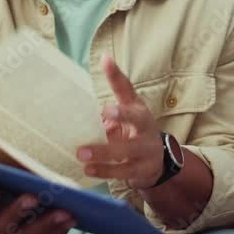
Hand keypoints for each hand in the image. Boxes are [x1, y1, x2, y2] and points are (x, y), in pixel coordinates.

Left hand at [76, 55, 164, 188]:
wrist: (157, 161)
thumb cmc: (133, 133)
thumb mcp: (123, 117)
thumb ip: (105, 111)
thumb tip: (76, 108)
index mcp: (137, 109)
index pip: (127, 89)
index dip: (116, 76)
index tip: (106, 62)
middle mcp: (146, 127)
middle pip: (137, 118)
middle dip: (122, 115)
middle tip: (105, 112)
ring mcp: (146, 149)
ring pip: (127, 150)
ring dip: (104, 153)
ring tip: (81, 154)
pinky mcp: (141, 170)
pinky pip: (123, 172)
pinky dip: (105, 171)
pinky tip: (89, 170)